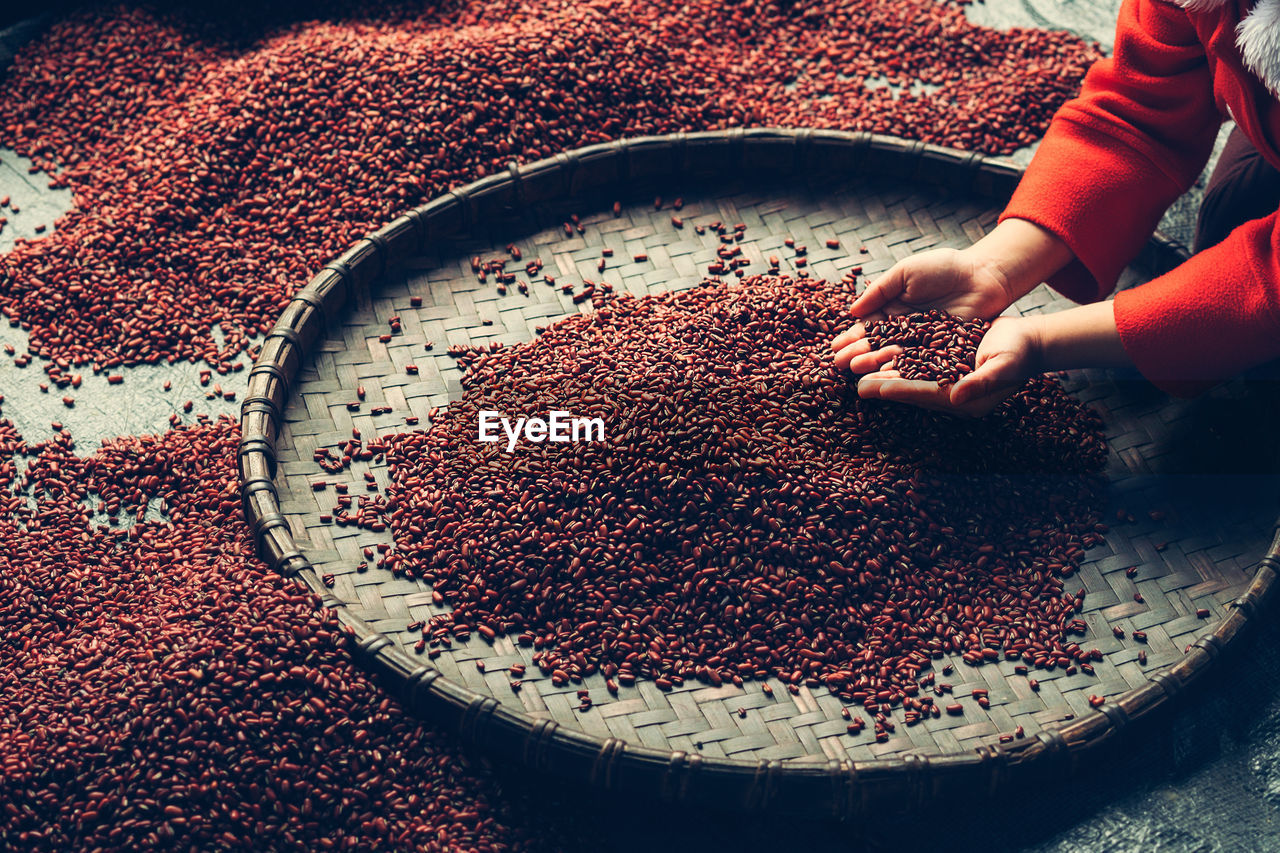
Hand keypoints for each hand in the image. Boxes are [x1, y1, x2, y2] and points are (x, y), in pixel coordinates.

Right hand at [831, 247, 1015, 372]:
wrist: (983, 276)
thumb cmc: (943, 267)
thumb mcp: (905, 271)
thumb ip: (880, 290)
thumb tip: (852, 311)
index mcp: (891, 309)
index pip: (866, 327)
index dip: (850, 337)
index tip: (834, 346)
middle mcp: (902, 329)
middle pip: (875, 345)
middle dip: (856, 353)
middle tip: (838, 364)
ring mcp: (920, 342)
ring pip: (893, 356)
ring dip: (873, 363)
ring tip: (856, 370)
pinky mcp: (939, 352)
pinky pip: (917, 363)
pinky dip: (901, 369)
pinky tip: (886, 375)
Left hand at [852, 316, 1043, 416]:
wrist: (1029, 340)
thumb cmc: (1019, 352)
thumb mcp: (1003, 365)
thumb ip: (980, 382)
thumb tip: (956, 397)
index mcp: (965, 399)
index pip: (926, 395)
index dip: (901, 390)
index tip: (878, 389)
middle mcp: (952, 394)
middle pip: (913, 390)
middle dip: (886, 387)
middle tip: (859, 386)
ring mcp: (948, 381)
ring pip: (911, 378)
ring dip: (887, 375)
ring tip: (862, 373)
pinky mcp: (946, 366)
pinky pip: (918, 367)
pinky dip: (899, 363)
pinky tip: (880, 357)